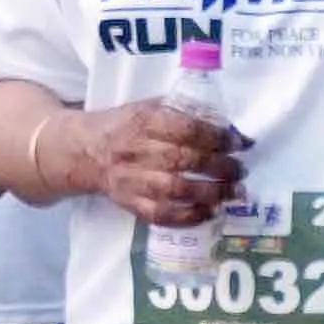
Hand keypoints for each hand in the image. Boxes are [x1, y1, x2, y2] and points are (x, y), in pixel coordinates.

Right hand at [79, 99, 241, 227]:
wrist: (82, 151)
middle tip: (240, 170)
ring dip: (210, 193)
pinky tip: (209, 213)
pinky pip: (160, 215)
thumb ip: (182, 112)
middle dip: (219, 166)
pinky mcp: (128, 202)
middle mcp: (135, 150)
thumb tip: (225, 125)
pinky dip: (188, 216)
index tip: (241, 143)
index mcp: (142, 121)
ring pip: (174, 190)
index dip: (217, 137)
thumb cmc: (123, 126)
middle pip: (183, 160)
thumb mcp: (146, 107)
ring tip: (235, 192)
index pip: (186, 129)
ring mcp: (130, 180)